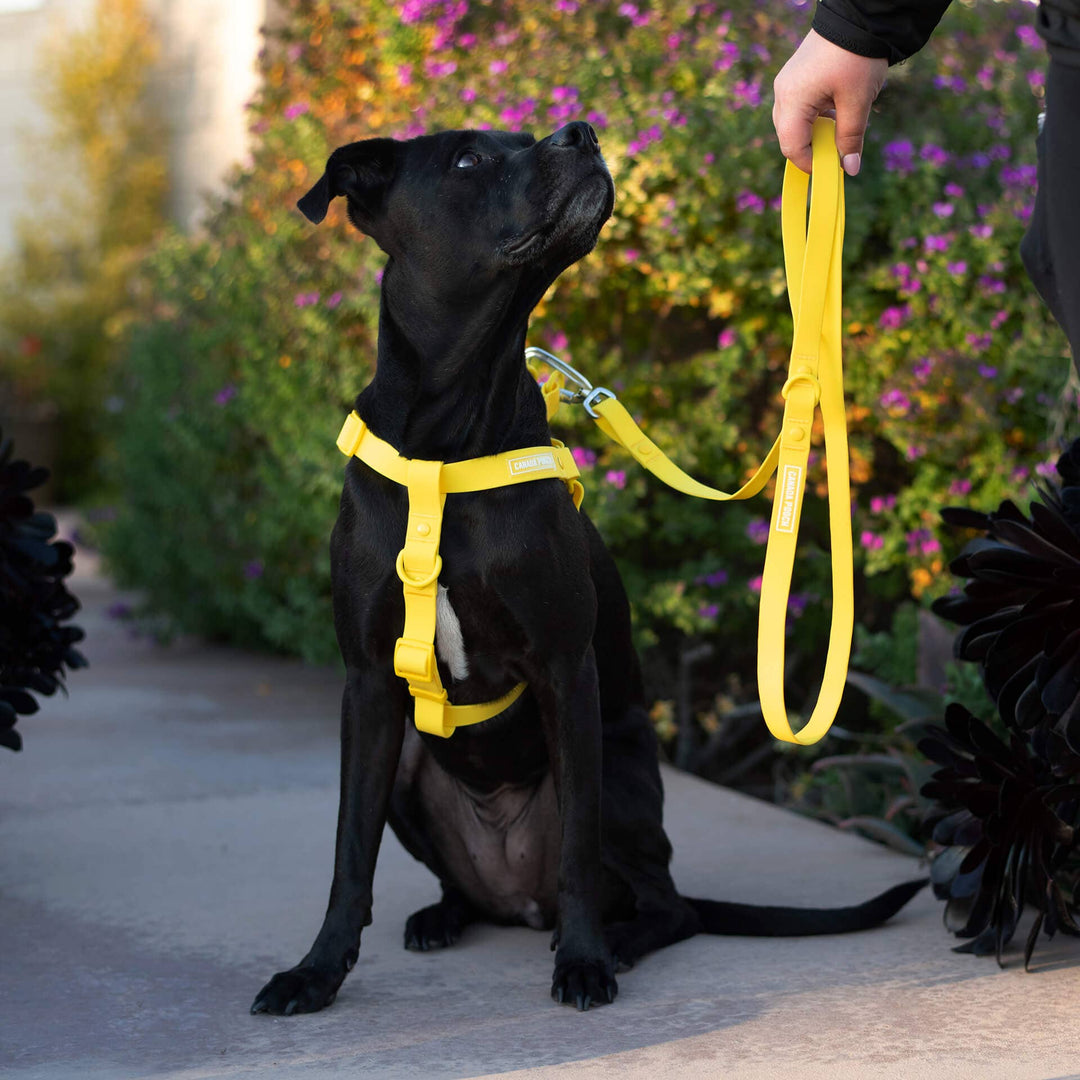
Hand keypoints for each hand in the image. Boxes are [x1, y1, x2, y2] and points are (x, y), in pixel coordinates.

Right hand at [772, 29, 888, 175]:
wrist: (859, 16)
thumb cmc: (857, 57)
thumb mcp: (857, 101)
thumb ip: (850, 138)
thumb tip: (850, 168)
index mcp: (792, 100)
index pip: (791, 147)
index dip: (810, 163)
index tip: (832, 169)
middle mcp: (783, 93)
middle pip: (789, 136)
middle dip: (812, 149)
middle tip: (837, 151)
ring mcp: (787, 84)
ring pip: (794, 123)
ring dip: (815, 133)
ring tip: (840, 129)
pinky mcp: (796, 77)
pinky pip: (799, 108)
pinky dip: (815, 118)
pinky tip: (835, 113)